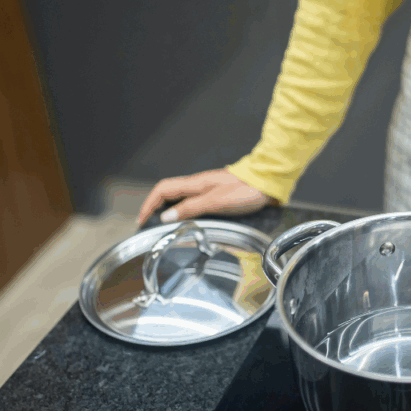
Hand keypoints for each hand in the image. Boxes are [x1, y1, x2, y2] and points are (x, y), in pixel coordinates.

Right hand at [136, 169, 271, 225]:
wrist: (268, 183)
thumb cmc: (246, 190)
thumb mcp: (216, 201)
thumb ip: (192, 208)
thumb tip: (167, 217)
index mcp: (195, 184)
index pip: (163, 190)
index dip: (149, 204)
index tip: (142, 219)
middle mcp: (198, 185)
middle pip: (168, 194)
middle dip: (155, 208)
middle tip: (149, 225)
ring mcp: (207, 190)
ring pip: (180, 199)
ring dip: (169, 211)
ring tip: (164, 227)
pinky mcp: (216, 196)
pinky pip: (193, 203)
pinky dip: (184, 212)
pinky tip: (188, 222)